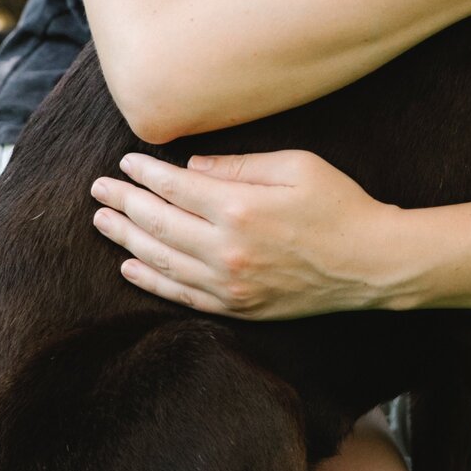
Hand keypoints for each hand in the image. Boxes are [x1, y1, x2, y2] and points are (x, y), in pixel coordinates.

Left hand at [91, 148, 399, 318]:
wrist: (372, 264)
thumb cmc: (340, 205)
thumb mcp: (296, 166)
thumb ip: (239, 165)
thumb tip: (188, 169)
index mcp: (241, 208)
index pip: (175, 188)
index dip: (145, 174)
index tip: (125, 163)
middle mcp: (228, 249)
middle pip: (158, 224)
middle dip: (123, 203)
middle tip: (98, 190)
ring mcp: (231, 283)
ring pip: (162, 260)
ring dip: (126, 240)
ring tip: (103, 221)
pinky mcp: (238, 307)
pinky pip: (181, 294)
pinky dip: (151, 279)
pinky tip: (129, 265)